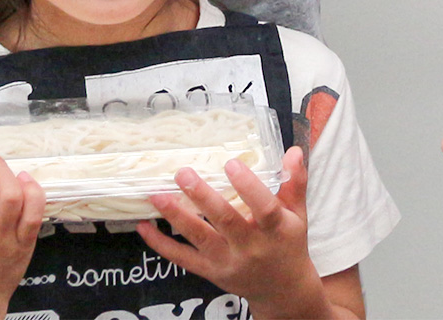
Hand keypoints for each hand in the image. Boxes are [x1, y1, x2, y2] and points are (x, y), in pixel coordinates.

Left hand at [140, 147, 329, 317]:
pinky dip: (161, 244)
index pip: (264, 208)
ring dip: (177, 216)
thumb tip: (293, 150)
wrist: (282, 291)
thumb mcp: (298, 215)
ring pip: (200, 238)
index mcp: (276, 230)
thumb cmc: (289, 244)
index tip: (231, 163)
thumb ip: (295, 183)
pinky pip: (183, 259)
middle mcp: (251, 248)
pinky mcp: (211, 272)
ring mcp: (228, 262)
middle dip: (203, 196)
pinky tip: (144, 227)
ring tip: (157, 195)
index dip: (248, 187)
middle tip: (183, 173)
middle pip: (225, 221)